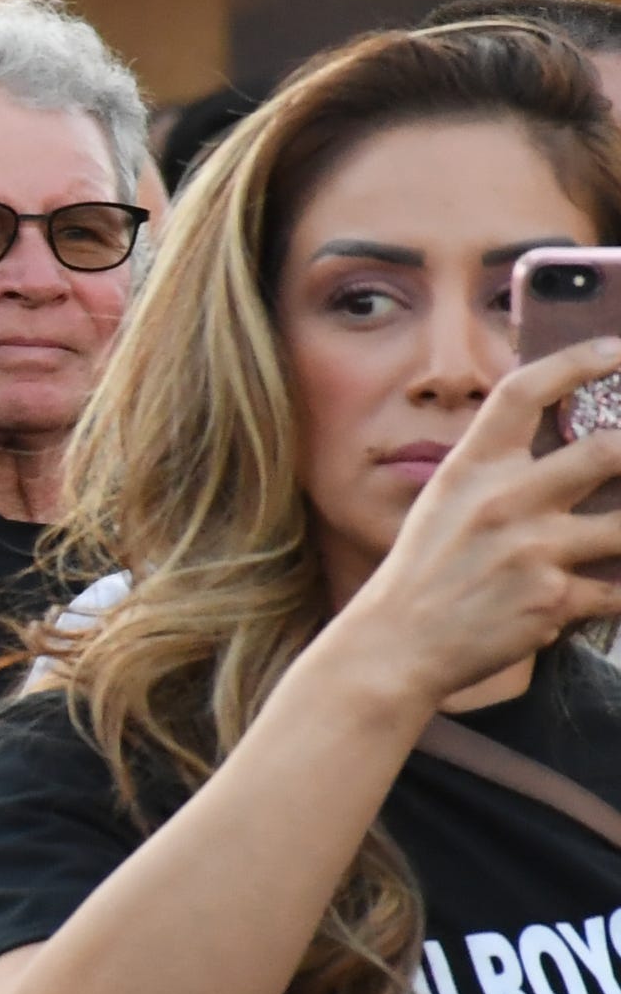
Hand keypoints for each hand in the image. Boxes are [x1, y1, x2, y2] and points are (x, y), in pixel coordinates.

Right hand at [339, 338, 620, 705]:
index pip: (524, 393)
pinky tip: (609, 591)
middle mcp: (503, 501)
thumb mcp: (445, 505)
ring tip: (620, 532)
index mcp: (470, 469)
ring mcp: (531, 550)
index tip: (615, 349)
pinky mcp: (553, 598)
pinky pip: (619, 589)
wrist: (396, 645)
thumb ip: (499, 475)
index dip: (578, 362)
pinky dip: (619, 591)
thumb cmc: (424, 573)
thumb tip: (572, 453)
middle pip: (606, 451)